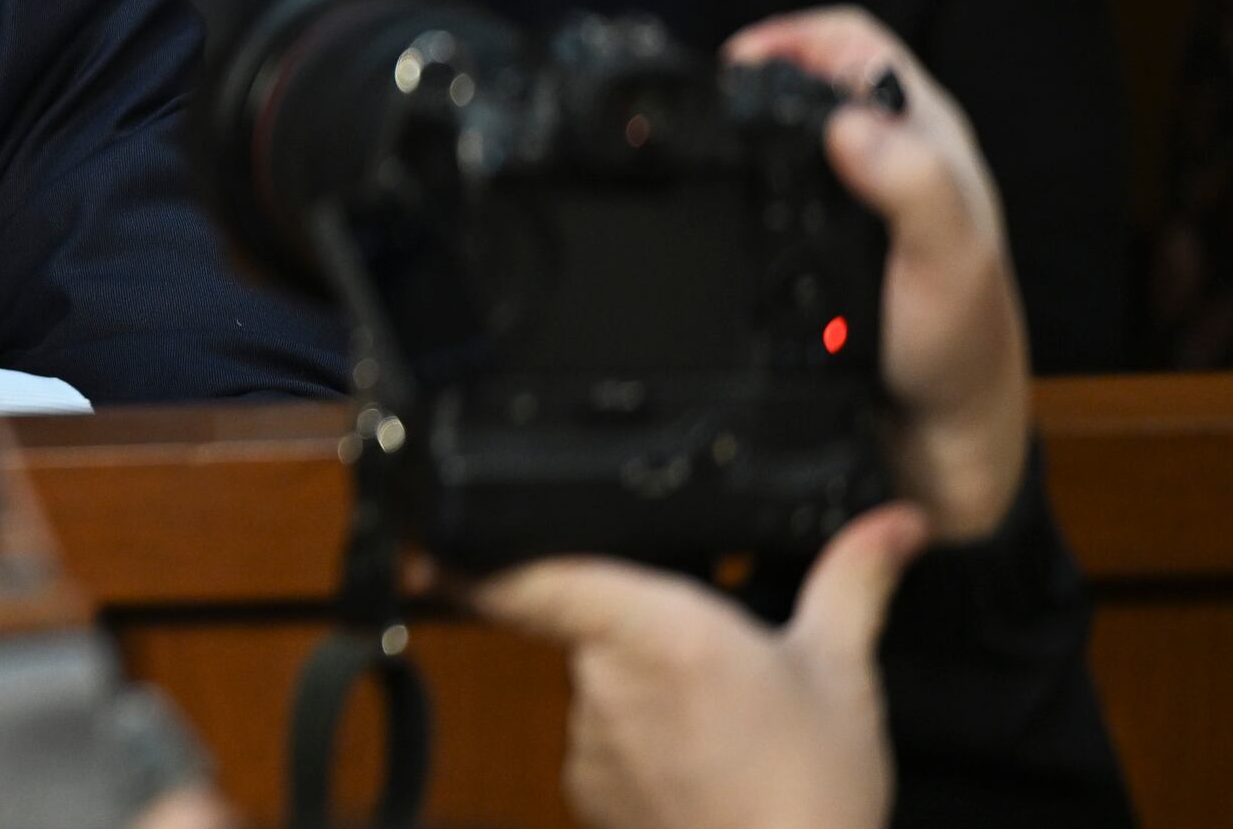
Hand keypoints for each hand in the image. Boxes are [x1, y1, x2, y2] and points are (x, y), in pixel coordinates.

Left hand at [472, 502, 928, 828]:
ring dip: (644, 691)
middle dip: (639, 631)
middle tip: (716, 667)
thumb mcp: (842, 672)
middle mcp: (602, 677)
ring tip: (724, 726)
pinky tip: (701, 765)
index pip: (534, 576)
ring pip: (598, 683)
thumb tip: (896, 523)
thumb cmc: (813, 795)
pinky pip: (599, 741)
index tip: (421, 541)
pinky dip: (639, 744)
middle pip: (586, 621)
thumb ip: (853, 582)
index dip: (472, 558)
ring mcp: (588, 739)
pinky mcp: (585, 790)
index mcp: (654, 628)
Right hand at [723, 8, 1031, 539]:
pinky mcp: (819, 255)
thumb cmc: (961, 353)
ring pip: (782, 144)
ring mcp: (851, 210)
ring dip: (739, 143)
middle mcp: (889, 162)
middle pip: (808, 83)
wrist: (942, 448)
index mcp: (928, 139)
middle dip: (749, 84)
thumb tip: (847, 126)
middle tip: (699, 117)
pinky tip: (708, 223)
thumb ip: (912, 187)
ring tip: (693, 162)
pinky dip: (732, 198)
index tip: (733, 67)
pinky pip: (764, 203)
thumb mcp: (948, 259)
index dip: (790, 36)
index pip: (853, 42)